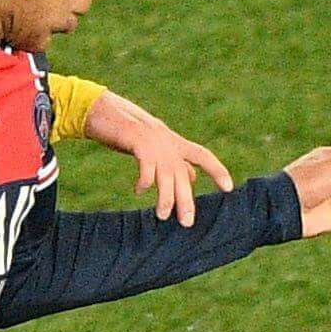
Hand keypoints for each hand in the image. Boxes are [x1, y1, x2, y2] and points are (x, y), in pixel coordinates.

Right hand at [86, 91, 233, 225]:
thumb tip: (191, 179)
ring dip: (165, 196)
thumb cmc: (127, 132)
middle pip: (182, 174)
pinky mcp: (136, 138)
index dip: (217, 170)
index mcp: (174, 141)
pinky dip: (145, 179)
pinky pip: (147, 164)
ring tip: (162, 215)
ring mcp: (153, 139)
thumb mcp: (155, 147)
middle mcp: (167, 140)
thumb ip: (174, 161)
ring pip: (166, 173)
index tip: (229, 188)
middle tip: (186, 222)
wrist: (101, 109)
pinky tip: (140, 190)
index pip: (203, 155)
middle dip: (185, 199)